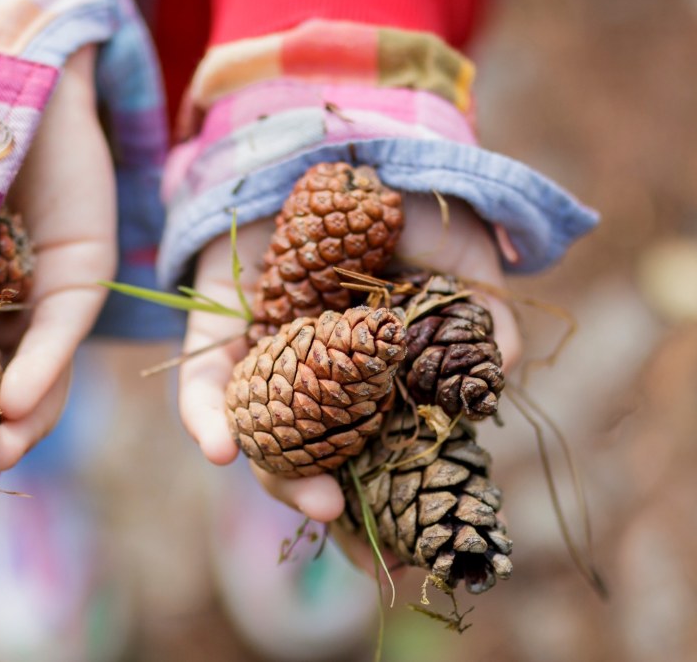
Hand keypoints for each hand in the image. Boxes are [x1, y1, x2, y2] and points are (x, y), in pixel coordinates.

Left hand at [178, 194, 522, 525]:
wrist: (352, 141)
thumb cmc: (418, 210)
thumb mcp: (469, 269)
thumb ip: (486, 329)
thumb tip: (493, 390)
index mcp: (376, 384)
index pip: (378, 461)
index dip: (390, 509)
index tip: (408, 555)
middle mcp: (318, 382)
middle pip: (316, 461)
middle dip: (334, 502)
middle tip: (359, 527)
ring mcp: (268, 357)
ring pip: (263, 437)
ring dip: (282, 477)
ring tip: (319, 499)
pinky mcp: (218, 326)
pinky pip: (203, 381)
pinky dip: (208, 417)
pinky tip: (220, 448)